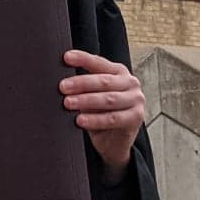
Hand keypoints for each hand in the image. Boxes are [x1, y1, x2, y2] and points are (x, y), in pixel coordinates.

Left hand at [61, 50, 143, 183]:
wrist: (114, 142)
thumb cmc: (101, 113)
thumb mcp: (91, 96)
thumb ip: (83, 86)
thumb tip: (62, 81)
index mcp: (119, 72)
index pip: (99, 63)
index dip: (83, 59)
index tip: (66, 58)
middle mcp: (130, 83)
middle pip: (104, 81)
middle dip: (81, 83)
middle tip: (63, 87)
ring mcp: (136, 100)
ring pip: (108, 99)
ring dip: (86, 101)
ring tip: (68, 103)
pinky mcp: (136, 118)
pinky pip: (112, 118)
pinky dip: (95, 119)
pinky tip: (80, 120)